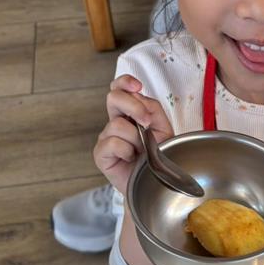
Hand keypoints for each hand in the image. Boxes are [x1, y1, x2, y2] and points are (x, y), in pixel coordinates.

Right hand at [93, 75, 173, 193]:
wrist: (154, 182)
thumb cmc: (158, 155)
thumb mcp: (163, 128)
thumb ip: (153, 109)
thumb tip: (139, 99)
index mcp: (129, 112)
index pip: (119, 87)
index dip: (125, 82)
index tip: (137, 86)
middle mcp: (115, 121)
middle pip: (113, 97)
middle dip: (133, 107)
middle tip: (147, 122)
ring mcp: (106, 137)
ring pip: (117, 124)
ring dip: (136, 138)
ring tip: (141, 150)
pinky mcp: (100, 153)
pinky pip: (113, 143)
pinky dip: (127, 151)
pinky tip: (131, 159)